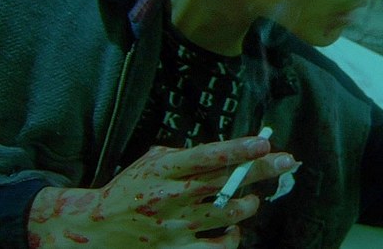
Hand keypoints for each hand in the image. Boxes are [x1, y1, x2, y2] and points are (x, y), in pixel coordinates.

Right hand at [27, 135, 298, 247]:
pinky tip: (232, 230)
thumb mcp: (151, 163)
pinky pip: (219, 246)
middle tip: (287, 162)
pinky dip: (232, 237)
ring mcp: (176, 226)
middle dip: (261, 170)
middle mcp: (172, 196)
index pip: (209, 156)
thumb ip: (185, 158)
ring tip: (251, 201)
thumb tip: (226, 153)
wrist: (95, 230)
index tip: (264, 143)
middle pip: (226, 181)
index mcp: (165, 169)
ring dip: (247, 205)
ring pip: (229, 214)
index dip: (238, 149)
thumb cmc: (129, 190)